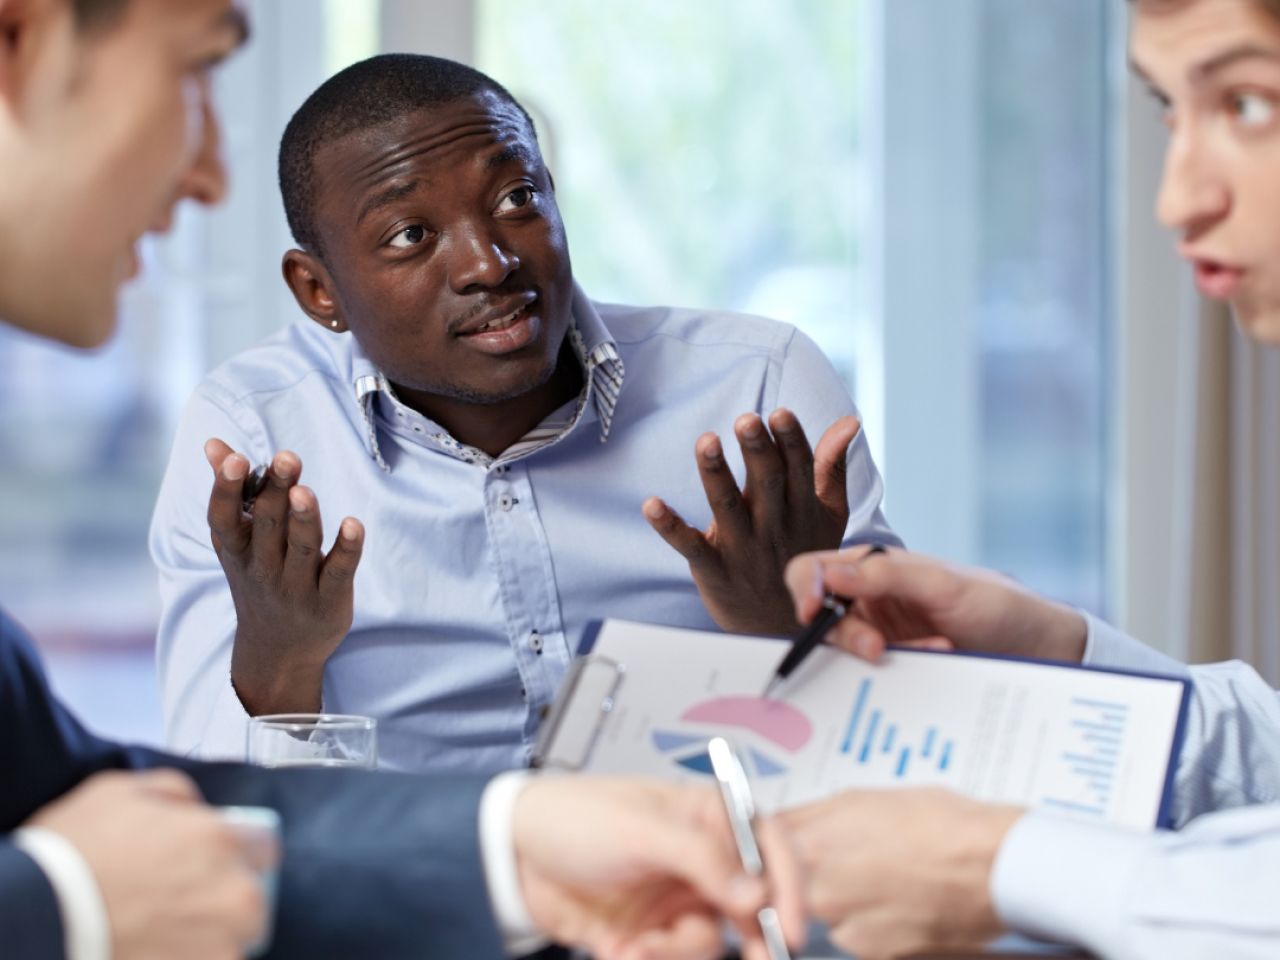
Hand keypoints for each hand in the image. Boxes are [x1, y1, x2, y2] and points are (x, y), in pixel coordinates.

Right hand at [24, 769, 273, 959]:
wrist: (38, 917)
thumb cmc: (74, 854)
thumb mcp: (122, 791)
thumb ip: (175, 793)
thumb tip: (194, 808)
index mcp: (221, 841)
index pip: (264, 847)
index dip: (238, 852)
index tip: (214, 863)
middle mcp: (234, 894)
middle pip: (253, 900)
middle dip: (225, 900)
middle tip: (180, 904)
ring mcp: (219, 946)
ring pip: (232, 942)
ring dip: (206, 938)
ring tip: (161, 932)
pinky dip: (186, 958)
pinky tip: (152, 950)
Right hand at [205, 439, 364, 714]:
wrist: (279, 650)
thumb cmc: (259, 578)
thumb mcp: (237, 542)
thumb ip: (232, 490)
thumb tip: (215, 443)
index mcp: (237, 550)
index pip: (224, 518)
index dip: (228, 490)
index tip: (236, 459)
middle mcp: (263, 568)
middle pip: (268, 526)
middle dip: (276, 491)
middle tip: (286, 457)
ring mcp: (297, 587)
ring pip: (302, 548)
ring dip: (305, 519)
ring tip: (304, 490)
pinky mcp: (330, 599)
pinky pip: (339, 572)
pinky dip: (347, 549)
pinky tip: (354, 524)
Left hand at [514, 777, 805, 959]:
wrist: (511, 857)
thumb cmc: (573, 817)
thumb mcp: (640, 827)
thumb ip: (701, 857)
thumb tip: (756, 891)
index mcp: (706, 818)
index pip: (768, 847)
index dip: (788, 885)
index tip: (791, 925)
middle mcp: (699, 863)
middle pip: (753, 906)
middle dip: (756, 939)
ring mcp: (676, 903)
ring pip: (711, 943)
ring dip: (679, 954)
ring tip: (640, 949)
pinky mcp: (651, 938)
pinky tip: (621, 951)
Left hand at [644, 410, 858, 634]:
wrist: (781, 625)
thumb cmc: (803, 553)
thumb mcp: (829, 514)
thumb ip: (832, 467)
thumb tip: (849, 421)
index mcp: (802, 508)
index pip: (799, 469)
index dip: (790, 441)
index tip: (780, 413)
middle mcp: (774, 526)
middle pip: (766, 483)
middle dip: (756, 451)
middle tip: (746, 420)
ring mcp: (743, 548)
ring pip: (727, 507)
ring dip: (716, 474)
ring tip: (706, 442)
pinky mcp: (713, 568)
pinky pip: (689, 546)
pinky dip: (669, 527)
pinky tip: (651, 504)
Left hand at [780, 789, 1020, 959]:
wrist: (995, 866)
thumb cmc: (940, 825)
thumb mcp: (860, 800)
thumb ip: (808, 817)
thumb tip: (777, 823)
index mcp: (812, 847)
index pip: (756, 854)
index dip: (761, 852)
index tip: (766, 851)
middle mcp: (822, 893)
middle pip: (782, 890)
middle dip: (795, 877)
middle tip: (837, 861)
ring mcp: (847, 929)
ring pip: (820, 914)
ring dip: (836, 899)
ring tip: (878, 876)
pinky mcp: (873, 954)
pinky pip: (852, 936)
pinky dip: (866, 920)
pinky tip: (895, 899)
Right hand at [784, 546, 1087, 663]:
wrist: (1037, 646)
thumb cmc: (996, 602)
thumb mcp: (943, 584)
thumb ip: (886, 575)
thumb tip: (830, 576)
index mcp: (873, 566)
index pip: (813, 571)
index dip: (803, 589)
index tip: (810, 612)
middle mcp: (870, 599)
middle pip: (823, 617)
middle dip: (847, 634)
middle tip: (876, 648)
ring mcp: (881, 633)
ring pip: (847, 650)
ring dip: (878, 653)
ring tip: (928, 651)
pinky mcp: (896, 664)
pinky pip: (875, 674)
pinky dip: (900, 670)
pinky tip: (936, 658)